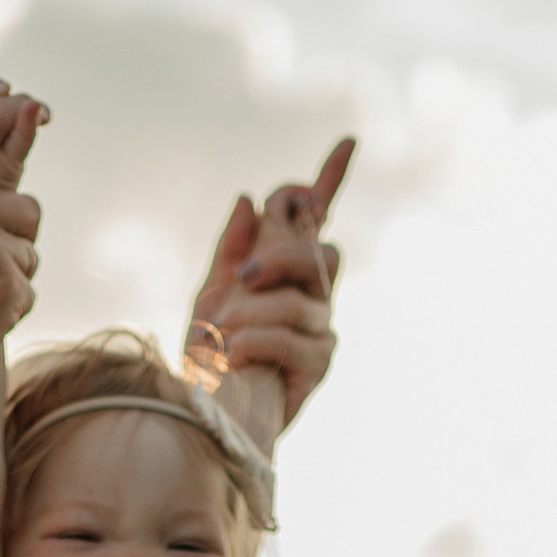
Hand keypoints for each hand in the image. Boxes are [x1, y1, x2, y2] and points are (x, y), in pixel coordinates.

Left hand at [188, 136, 352, 427]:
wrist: (209, 413)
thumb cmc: (211, 354)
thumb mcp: (212, 294)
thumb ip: (231, 249)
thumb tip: (248, 198)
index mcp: (287, 270)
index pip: (314, 217)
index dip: (330, 179)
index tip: (347, 143)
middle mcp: (311, 295)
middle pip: (319, 252)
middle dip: (281, 257)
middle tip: (243, 277)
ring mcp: (319, 329)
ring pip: (296, 301)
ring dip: (249, 316)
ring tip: (220, 337)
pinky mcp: (318, 365)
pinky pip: (291, 339)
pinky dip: (256, 343)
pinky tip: (233, 354)